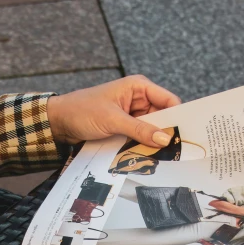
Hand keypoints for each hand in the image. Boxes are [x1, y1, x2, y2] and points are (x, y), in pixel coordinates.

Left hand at [46, 75, 180, 146]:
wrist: (59, 122)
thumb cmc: (82, 110)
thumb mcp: (113, 120)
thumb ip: (139, 129)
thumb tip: (164, 139)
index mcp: (139, 87)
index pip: (168, 101)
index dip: (178, 117)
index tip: (184, 136)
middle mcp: (138, 99)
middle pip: (161, 118)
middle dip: (164, 134)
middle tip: (173, 152)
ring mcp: (131, 115)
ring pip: (150, 131)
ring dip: (151, 143)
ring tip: (159, 157)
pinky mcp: (123, 128)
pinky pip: (138, 138)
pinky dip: (141, 146)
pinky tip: (144, 156)